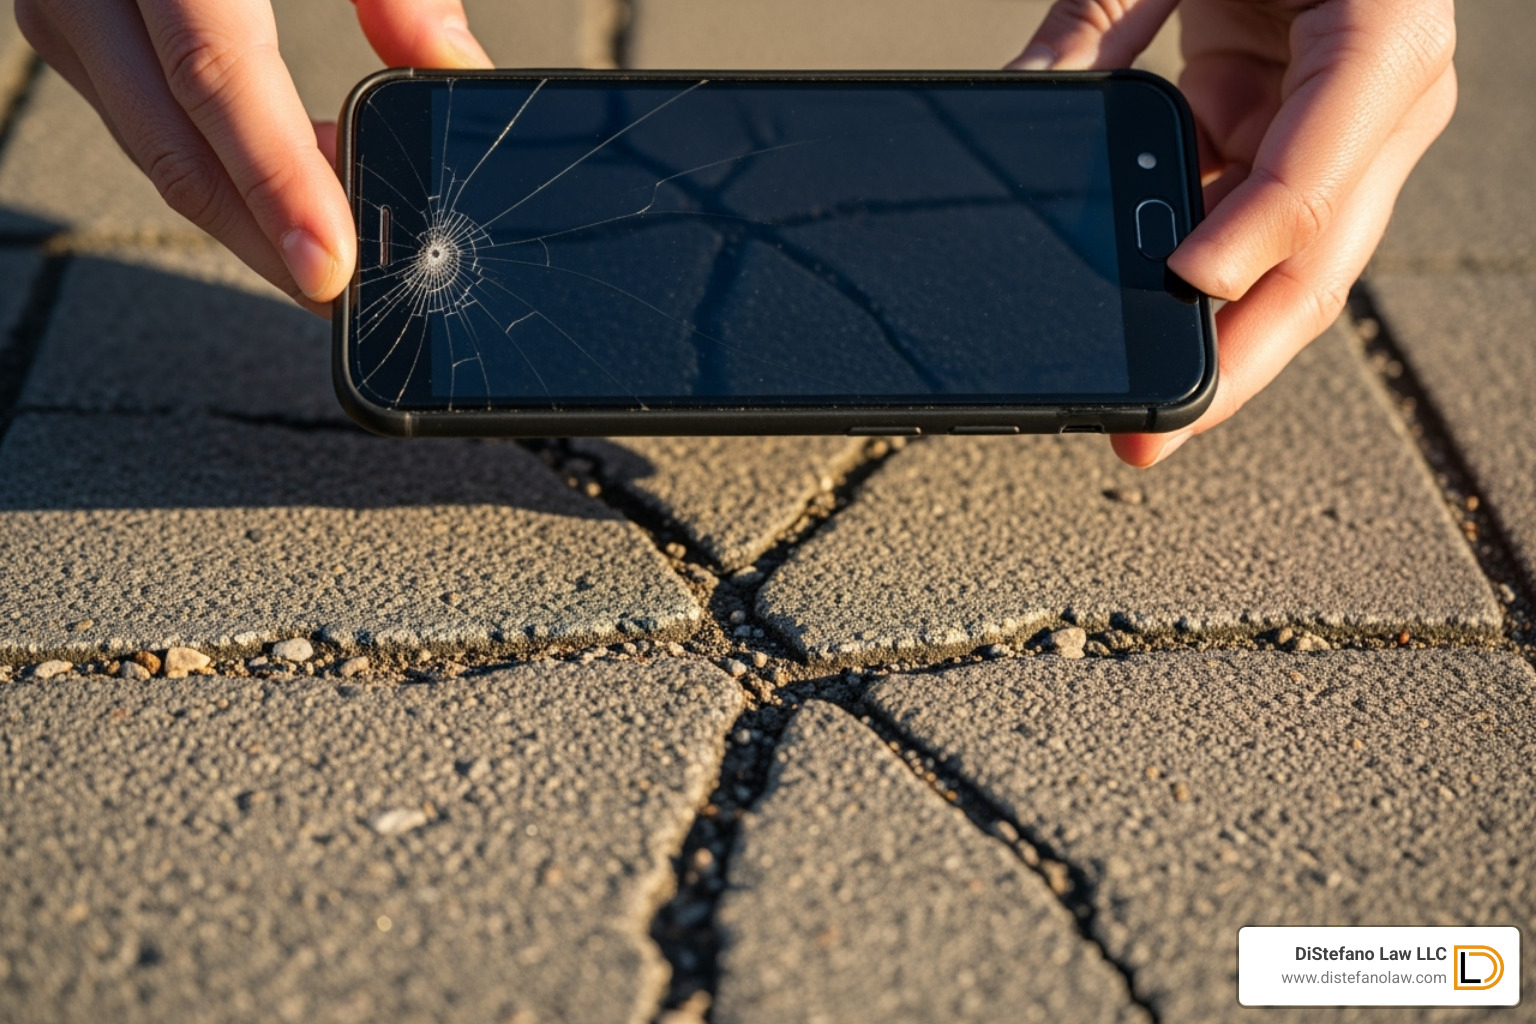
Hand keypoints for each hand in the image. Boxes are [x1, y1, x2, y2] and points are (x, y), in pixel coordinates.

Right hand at [13, 0, 492, 313]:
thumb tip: (451, 72)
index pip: (217, 73)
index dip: (278, 181)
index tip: (332, 266)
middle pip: (177, 146)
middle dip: (266, 241)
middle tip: (347, 298)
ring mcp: (65, 4)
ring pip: (156, 150)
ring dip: (245, 218)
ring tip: (330, 257)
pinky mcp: (72, 23)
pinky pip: (146, 123)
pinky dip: (219, 170)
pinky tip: (285, 194)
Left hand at [1011, 0, 1456, 465]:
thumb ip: (1100, 19)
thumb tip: (1018, 97)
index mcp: (1378, 29)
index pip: (1325, 151)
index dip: (1257, 228)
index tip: (1189, 285)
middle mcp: (1379, 100)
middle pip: (1316, 255)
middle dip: (1235, 356)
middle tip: (1153, 428)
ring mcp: (1341, 136)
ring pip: (1285, 270)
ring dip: (1213, 346)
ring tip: (1139, 412)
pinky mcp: (1294, 146)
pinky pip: (1245, 236)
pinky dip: (1193, 290)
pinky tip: (1141, 337)